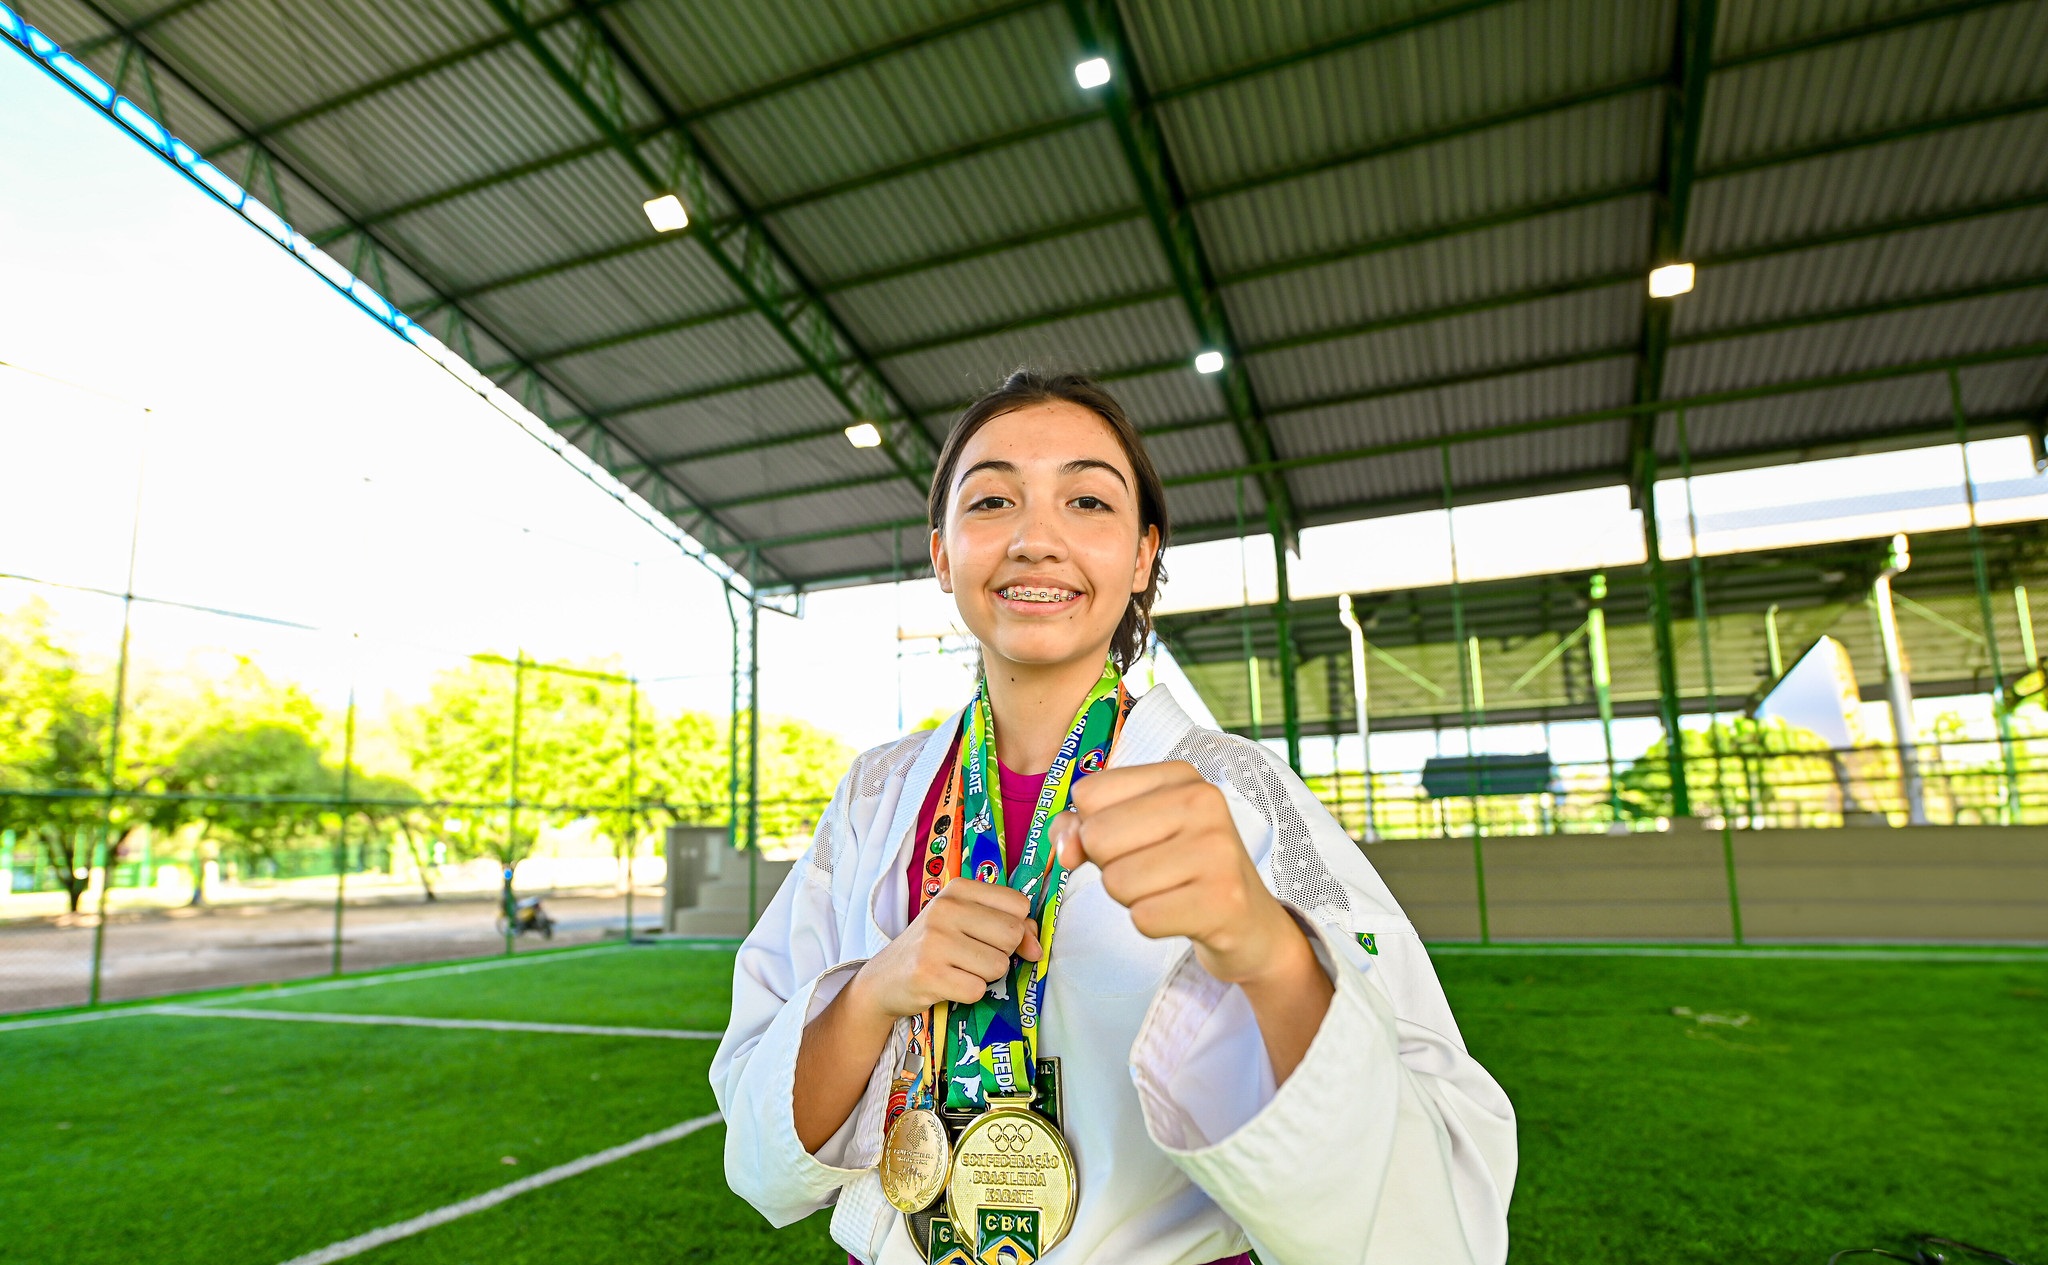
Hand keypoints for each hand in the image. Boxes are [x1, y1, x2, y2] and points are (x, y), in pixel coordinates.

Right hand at [849, 877, 1040, 1021]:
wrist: (884, 979)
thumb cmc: (934, 948)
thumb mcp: (967, 923)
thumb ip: (1010, 926)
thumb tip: (1036, 948)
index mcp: (958, 889)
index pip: (1018, 905)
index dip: (1018, 928)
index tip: (998, 939)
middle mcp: (945, 909)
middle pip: (1012, 935)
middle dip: (1002, 954)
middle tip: (973, 957)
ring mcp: (935, 941)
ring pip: (998, 966)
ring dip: (985, 977)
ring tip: (959, 970)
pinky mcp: (928, 974)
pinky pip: (977, 990)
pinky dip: (968, 994)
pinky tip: (948, 985)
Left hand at [1051, 760, 1300, 986]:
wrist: (1249, 922)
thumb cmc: (1180, 869)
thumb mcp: (1134, 833)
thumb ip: (1083, 828)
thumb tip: (1064, 847)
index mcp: (1179, 775)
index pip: (1088, 794)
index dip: (1094, 828)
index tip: (1134, 841)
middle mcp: (1203, 801)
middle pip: (1097, 837)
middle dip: (1111, 866)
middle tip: (1153, 871)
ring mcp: (1218, 850)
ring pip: (1117, 882)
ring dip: (1132, 898)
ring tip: (1170, 891)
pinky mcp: (1223, 900)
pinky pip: (1143, 918)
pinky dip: (1152, 924)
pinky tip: (1182, 913)